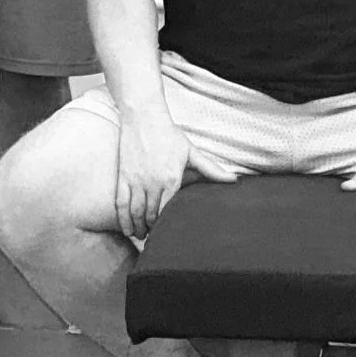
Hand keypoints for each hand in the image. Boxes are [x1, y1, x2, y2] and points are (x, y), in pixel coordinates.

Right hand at [115, 108, 236, 239]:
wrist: (143, 117)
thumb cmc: (168, 134)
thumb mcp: (191, 152)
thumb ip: (211, 169)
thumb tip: (234, 179)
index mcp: (171, 179)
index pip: (168, 212)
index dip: (168, 227)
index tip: (170, 235)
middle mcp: (152, 182)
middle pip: (151, 216)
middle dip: (153, 231)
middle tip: (156, 240)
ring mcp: (135, 180)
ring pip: (136, 213)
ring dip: (139, 228)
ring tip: (143, 237)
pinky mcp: (123, 176)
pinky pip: (121, 203)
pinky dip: (123, 219)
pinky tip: (126, 229)